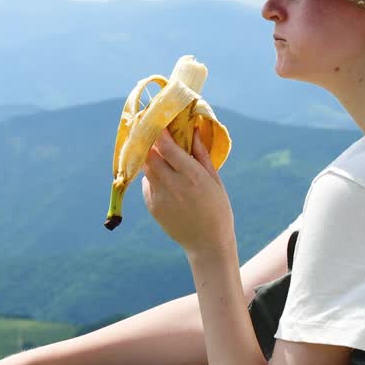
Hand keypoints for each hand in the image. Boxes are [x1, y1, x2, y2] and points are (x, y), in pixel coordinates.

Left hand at [142, 128, 235, 259]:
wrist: (207, 243)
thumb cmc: (217, 208)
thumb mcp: (214, 180)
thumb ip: (200, 154)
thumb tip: (192, 129)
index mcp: (192, 176)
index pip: (166, 147)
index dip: (159, 131)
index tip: (157, 120)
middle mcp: (173, 185)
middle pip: (150, 155)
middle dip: (150, 142)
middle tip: (154, 132)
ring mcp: (160, 197)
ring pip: (146, 168)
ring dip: (151, 158)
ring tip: (160, 154)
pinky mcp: (153, 207)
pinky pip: (147, 183)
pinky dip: (153, 176)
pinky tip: (165, 179)